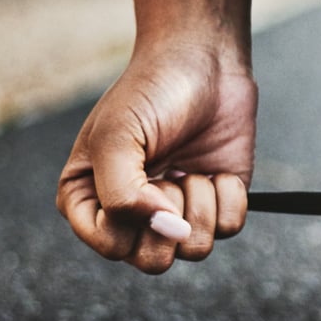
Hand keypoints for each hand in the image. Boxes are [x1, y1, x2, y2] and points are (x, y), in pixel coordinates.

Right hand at [56, 38, 256, 273]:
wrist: (204, 60)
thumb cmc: (150, 93)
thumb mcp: (118, 138)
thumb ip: (125, 197)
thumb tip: (169, 233)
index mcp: (91, 202)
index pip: (111, 247)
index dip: (133, 224)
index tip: (146, 183)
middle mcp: (133, 213)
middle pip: (153, 260)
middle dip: (169, 219)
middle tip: (169, 175)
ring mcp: (178, 209)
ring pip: (194, 249)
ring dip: (199, 204)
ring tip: (189, 167)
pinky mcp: (218, 201)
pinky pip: (230, 228)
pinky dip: (228, 196)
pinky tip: (216, 169)